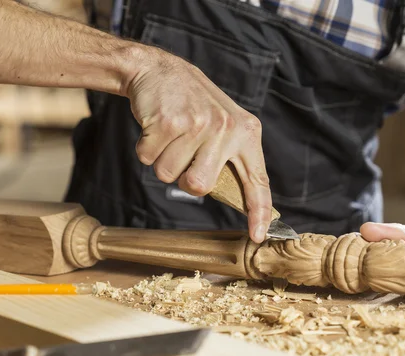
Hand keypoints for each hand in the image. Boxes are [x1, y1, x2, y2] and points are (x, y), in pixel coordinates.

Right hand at [124, 48, 271, 242]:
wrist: (161, 70)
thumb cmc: (193, 106)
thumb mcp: (224, 125)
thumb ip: (231, 157)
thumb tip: (238, 200)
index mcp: (246, 133)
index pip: (256, 180)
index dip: (258, 211)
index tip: (258, 236)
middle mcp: (226, 129)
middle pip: (199, 186)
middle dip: (184, 178)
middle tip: (184, 154)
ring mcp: (197, 124)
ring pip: (170, 175)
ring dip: (163, 160)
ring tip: (171, 134)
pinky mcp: (168, 121)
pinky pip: (149, 159)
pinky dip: (146, 149)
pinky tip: (156, 127)